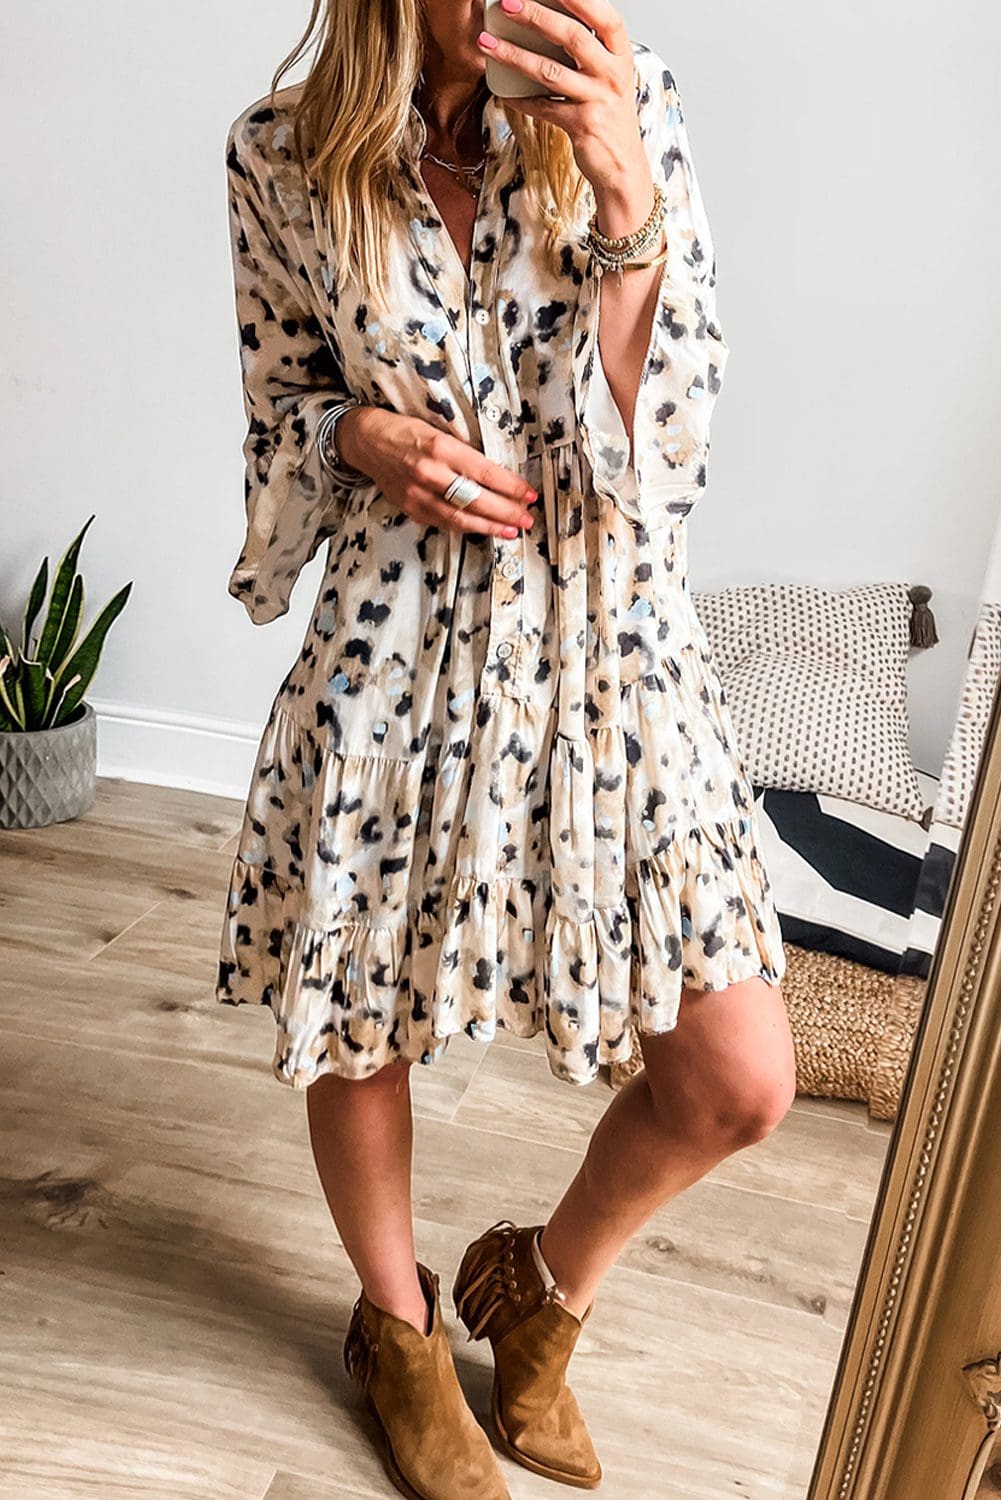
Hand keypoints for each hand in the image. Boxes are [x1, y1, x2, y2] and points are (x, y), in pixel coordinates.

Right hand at [336, 406, 537, 538]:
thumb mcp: (438, 428)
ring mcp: (418, 494)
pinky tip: (484, 529)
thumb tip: (498, 473)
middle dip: (507, 512)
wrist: (366, 441)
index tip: (528, 494)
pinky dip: (467, 528)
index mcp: (440, 447)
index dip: (511, 486)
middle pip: (476, 499)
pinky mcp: (411, 508)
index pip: (485, 472)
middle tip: (527, 518)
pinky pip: (444, 523)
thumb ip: (464, 452)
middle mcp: (429, 473)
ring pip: (461, 518)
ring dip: (490, 527)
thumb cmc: (405, 430)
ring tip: (512, 530)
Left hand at [477, 0, 649, 195]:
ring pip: (550, 72)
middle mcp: (613, 75)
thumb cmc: (609, 116)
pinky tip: (503, 93)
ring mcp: (598, 100)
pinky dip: (520, 100)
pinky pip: (543, 107)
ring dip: (514, 55)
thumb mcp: (610, 78)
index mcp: (621, 56)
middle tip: (507, 4)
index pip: (604, 17)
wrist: (623, 165)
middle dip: (536, 16)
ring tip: (488, 43)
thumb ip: (590, 52)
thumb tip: (550, 22)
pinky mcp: (582, 126)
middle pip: (573, 37)